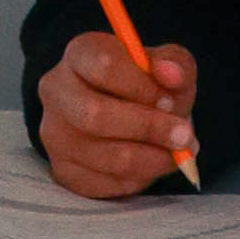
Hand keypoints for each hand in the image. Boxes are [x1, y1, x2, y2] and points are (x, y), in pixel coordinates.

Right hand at [38, 29, 200, 197]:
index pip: (105, 66)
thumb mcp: (167, 67)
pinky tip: (150, 166)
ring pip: (104, 156)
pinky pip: (103, 183)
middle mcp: (57, 91)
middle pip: (95, 115)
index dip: (143, 87)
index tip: (171, 102)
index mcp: (80, 54)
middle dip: (148, 129)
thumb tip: (170, 74)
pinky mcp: (62, 169)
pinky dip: (136, 179)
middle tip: (184, 136)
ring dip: (150, 159)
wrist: (122, 115)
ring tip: (176, 155)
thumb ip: (174, 65)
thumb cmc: (145, 87)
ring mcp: (55, 133)